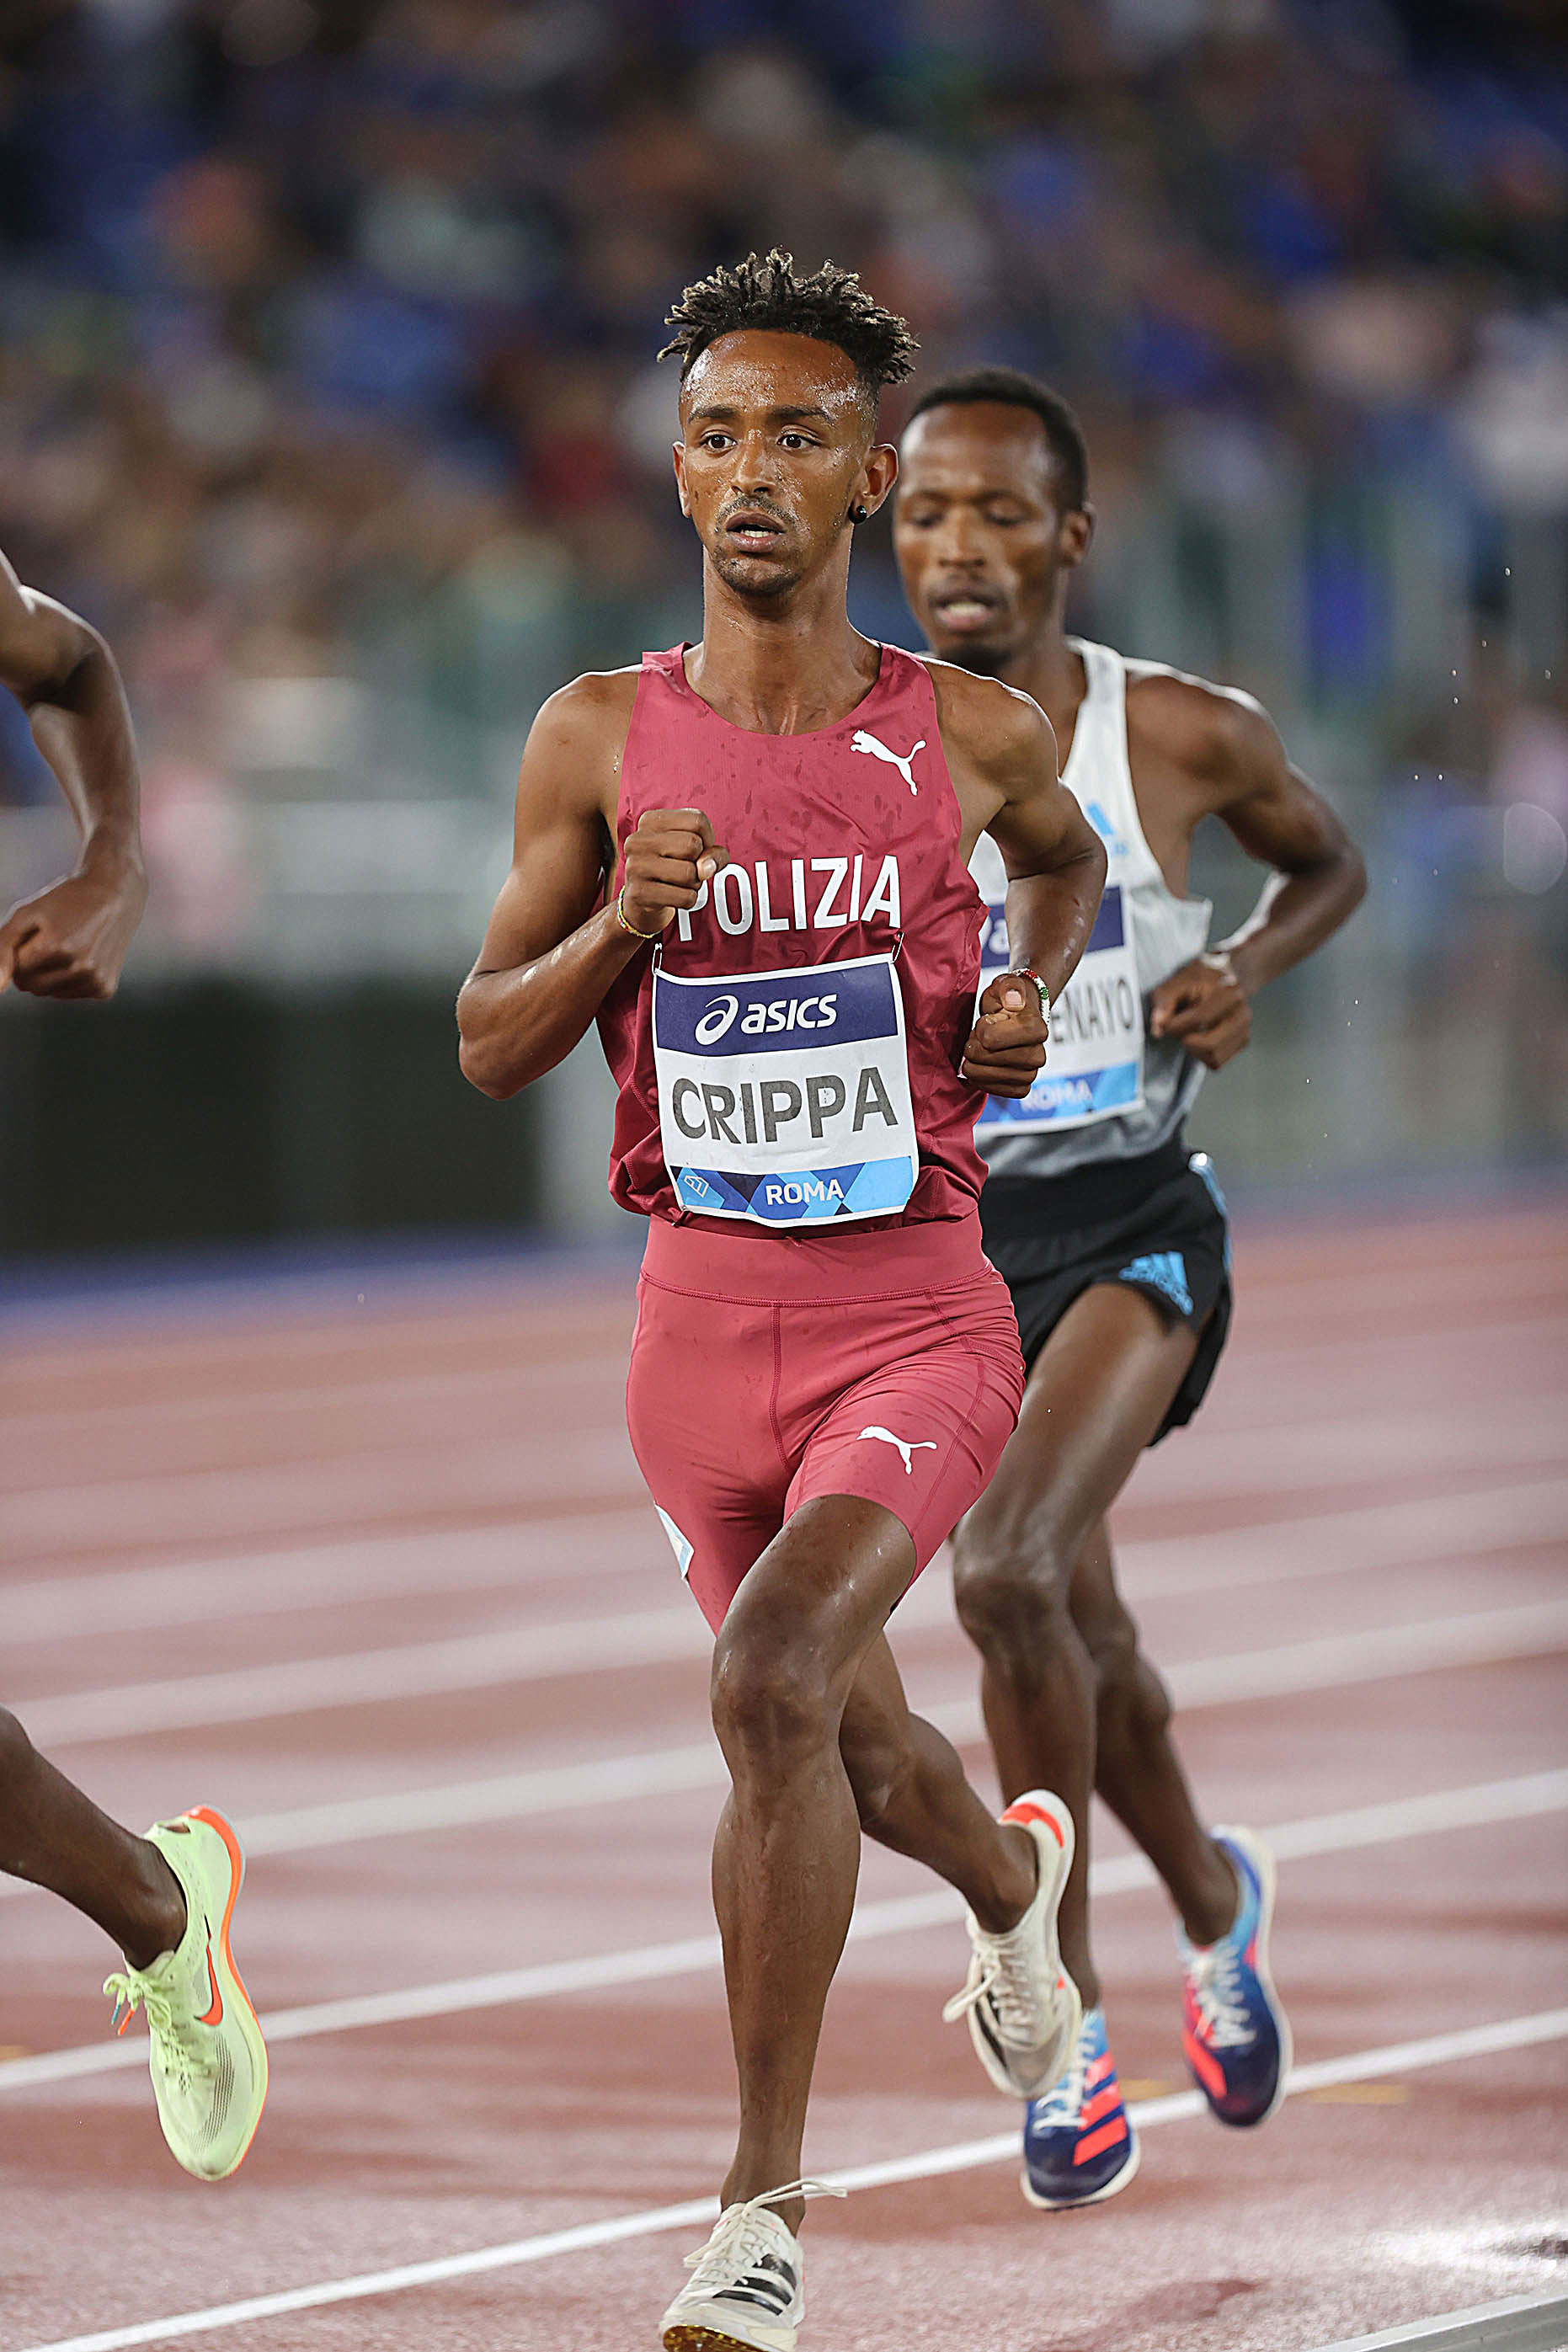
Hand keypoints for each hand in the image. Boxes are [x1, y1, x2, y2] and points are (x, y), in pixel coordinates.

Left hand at [0, 857, 146, 1000]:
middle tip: (51, 940)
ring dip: (50, 974)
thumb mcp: (28, 913)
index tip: (38, 933)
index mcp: (57, 946)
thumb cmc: (68, 900)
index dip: (22, 950)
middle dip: (32, 966)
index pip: (17, 970)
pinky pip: (69, 994)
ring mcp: (95, 979)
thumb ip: (4, 947)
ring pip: (49, 993)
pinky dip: (69, 979)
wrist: (115, 894)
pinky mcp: (105, 988)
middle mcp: (80, 967)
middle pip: (31, 986)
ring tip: (68, 946)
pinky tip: (82, 957)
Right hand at [619, 807, 726, 936]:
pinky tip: (674, 895)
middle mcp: (638, 840)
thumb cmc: (673, 866)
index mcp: (651, 820)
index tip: (695, 849)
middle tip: (685, 867)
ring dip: (695, 883)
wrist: (642, 897)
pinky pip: (685, 897)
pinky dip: (689, 899)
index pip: (697, 820)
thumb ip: (713, 853)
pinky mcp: (638, 893)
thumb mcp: (696, 850)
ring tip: (679, 882)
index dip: (708, 838)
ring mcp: (635, 866)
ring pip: (689, 873)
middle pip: (692, 845)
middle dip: (699, 862)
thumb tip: (707, 868)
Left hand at [961, 973, 1047, 1096]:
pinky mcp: (1023, 1088)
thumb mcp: (1005, 985)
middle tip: (977, 1038)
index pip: (990, 1039)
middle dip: (973, 1048)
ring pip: (992, 1078)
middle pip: (988, 1059)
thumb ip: (1008, 987)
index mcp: (1036, 1028)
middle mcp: (1039, 1054)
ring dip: (975, 1065)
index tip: (986, 1021)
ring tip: (978, 1052)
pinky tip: (981, 1069)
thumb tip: (1013, 1000)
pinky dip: (983, 1082)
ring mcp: (1032, 1073)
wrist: (1017, 1018)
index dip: (980, 1029)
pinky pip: (998, 1091)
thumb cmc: (1008, 1001)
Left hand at [1148, 949, 1250, 1068]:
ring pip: (1214, 1058)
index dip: (1174, 1026)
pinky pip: (1217, 1061)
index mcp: (1227, 994)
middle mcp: (1240, 1013)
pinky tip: (1199, 1038)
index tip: (1165, 1023)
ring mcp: (1244, 1029)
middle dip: (1186, 1041)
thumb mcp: (1178, 981)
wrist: (1226, 975)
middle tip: (1179, 1030)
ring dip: (1195, 1051)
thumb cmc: (1201, 979)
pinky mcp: (1242, 1041)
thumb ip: (1165, 1001)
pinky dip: (1203, 1055)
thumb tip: (1158, 1026)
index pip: (1198, 1020)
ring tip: (1190, 1033)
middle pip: (1209, 1045)